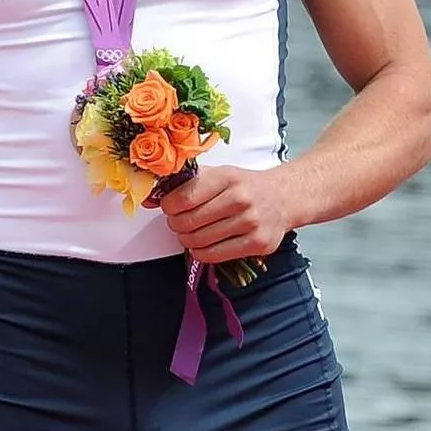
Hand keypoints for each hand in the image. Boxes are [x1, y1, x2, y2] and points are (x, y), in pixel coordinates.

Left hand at [158, 166, 294, 264]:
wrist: (283, 197)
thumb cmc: (244, 186)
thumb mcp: (217, 174)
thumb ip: (184, 183)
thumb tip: (147, 198)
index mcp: (227, 177)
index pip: (183, 198)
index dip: (168, 207)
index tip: (170, 207)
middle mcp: (240, 199)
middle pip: (187, 222)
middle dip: (176, 224)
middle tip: (180, 222)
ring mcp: (251, 222)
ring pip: (198, 240)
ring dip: (187, 239)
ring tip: (192, 232)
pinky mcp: (258, 243)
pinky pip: (213, 255)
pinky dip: (200, 252)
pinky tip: (204, 243)